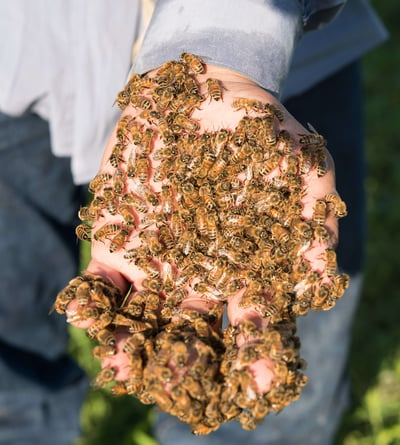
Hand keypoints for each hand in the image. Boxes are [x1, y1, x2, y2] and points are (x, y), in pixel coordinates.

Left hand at [59, 58, 346, 431]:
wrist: (204, 95)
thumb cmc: (258, 131)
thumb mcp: (302, 166)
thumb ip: (314, 219)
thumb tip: (320, 278)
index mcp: (242, 266)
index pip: (252, 321)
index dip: (256, 352)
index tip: (258, 382)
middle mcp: (200, 273)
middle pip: (193, 329)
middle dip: (188, 360)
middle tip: (182, 387)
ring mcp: (157, 259)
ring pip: (143, 315)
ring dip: (132, 343)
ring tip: (123, 366)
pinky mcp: (119, 239)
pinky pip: (103, 278)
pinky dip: (92, 300)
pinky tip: (84, 314)